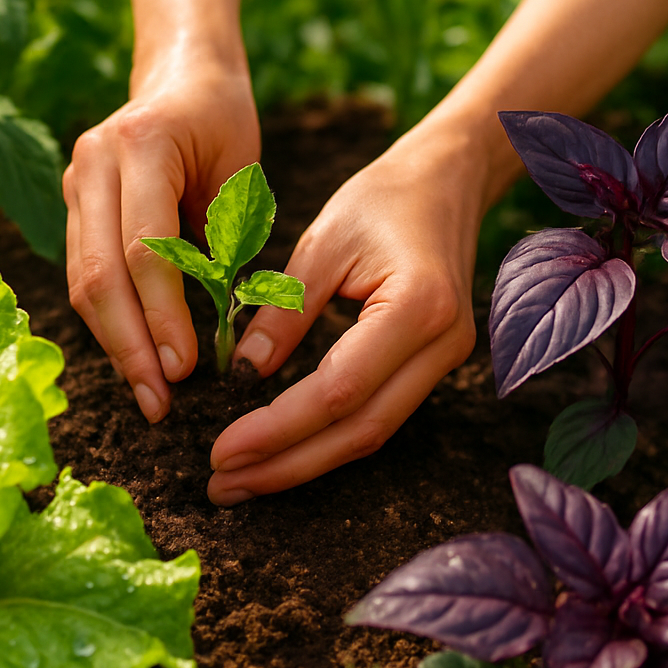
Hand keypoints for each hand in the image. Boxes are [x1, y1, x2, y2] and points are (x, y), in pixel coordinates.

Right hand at [64, 50, 259, 423]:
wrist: (182, 74)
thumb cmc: (224, 123)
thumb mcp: (242, 174)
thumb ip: (227, 241)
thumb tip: (221, 329)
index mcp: (141, 144)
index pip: (144, 247)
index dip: (162, 313)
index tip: (187, 368)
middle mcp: (93, 162)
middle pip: (98, 273)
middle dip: (129, 345)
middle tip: (159, 402)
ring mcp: (74, 183)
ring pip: (83, 282)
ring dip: (115, 343)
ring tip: (150, 394)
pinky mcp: (72, 205)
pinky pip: (85, 275)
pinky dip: (110, 321)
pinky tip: (136, 359)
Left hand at [207, 118, 485, 503]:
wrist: (447, 181)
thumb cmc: (382, 199)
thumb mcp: (322, 242)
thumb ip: (285, 311)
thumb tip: (242, 375)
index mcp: (418, 306)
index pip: (339, 390)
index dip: (278, 429)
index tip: (220, 450)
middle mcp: (443, 345)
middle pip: (360, 431)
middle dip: (287, 466)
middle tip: (221, 486)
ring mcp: (446, 360)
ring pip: (372, 433)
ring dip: (305, 463)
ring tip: (240, 480)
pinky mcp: (434, 365)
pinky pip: (379, 414)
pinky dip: (328, 439)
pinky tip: (283, 451)